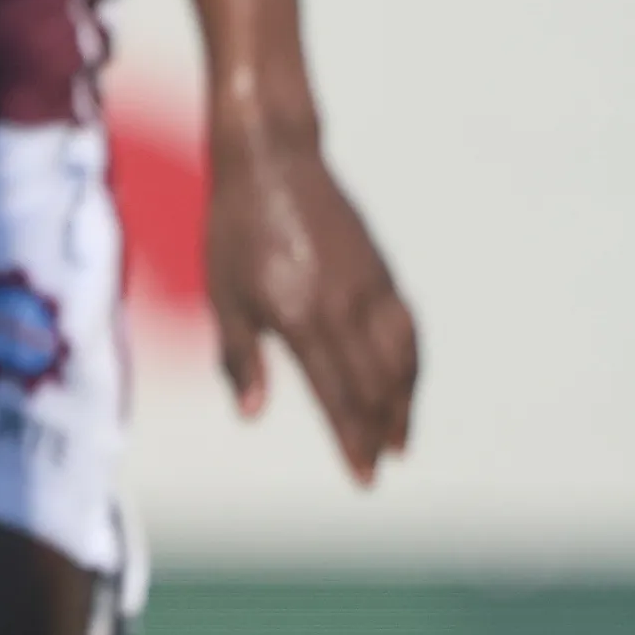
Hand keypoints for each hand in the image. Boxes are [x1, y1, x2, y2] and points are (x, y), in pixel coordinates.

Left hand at [207, 114, 419, 484]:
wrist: (271, 158)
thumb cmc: (234, 227)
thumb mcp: (222, 293)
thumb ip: (240, 356)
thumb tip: (252, 415)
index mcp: (300, 317)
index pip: (336, 395)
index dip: (352, 440)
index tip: (363, 477)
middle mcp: (343, 305)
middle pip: (374, 385)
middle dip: (380, 431)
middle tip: (381, 467)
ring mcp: (369, 286)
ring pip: (401, 359)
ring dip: (405, 403)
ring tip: (401, 439)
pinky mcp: (380, 269)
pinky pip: (407, 326)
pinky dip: (412, 362)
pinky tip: (406, 382)